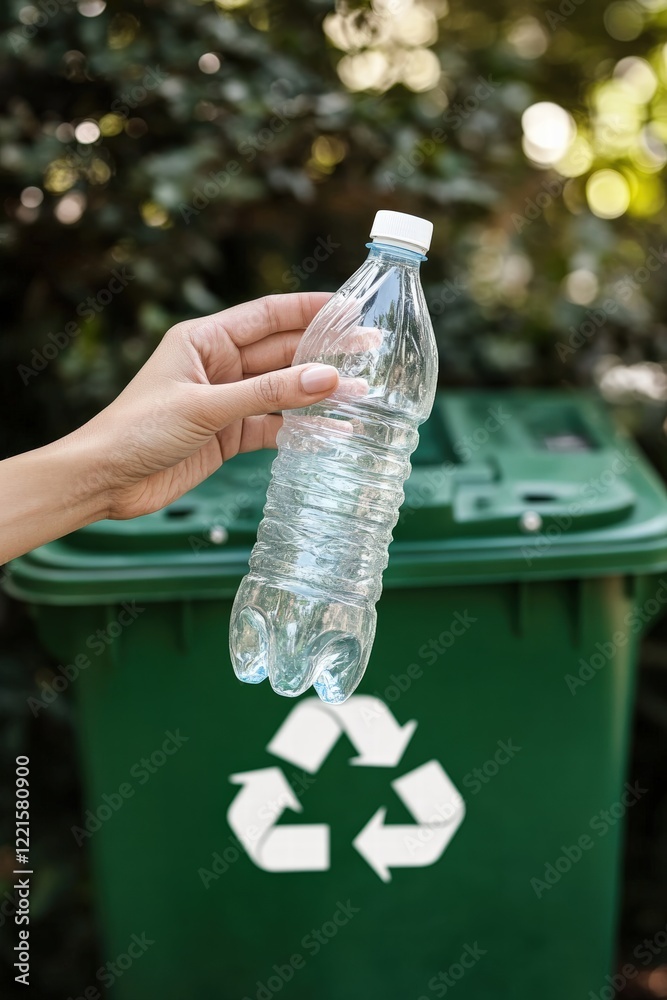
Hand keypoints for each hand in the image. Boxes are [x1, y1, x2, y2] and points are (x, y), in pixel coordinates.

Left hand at [71, 292, 338, 519]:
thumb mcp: (206, 407)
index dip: (310, 309)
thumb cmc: (138, 430)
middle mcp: (218, 365)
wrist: (106, 481)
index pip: (268, 315)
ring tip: (362, 391)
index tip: (351, 307)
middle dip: (325, 351)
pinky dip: (301, 428)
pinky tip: (333, 429)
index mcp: (205, 340)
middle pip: (282, 351)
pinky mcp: (228, 434)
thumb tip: (327, 379)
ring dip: (318, 391)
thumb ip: (268, 393)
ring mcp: (225, 401)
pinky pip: (274, 425)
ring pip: (282, 390)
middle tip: (371, 349)